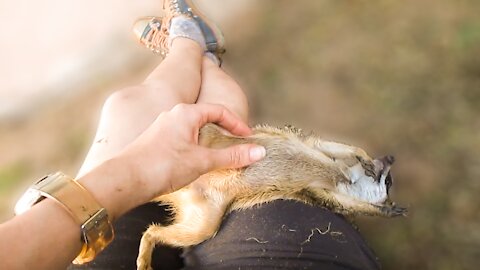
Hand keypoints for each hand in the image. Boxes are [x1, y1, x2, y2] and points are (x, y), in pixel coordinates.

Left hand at [118, 103, 265, 199]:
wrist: (125, 180)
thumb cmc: (163, 165)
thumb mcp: (202, 161)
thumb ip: (231, 156)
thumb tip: (259, 152)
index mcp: (186, 113)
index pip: (219, 111)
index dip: (237, 124)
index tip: (248, 139)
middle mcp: (173, 115)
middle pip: (206, 118)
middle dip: (223, 131)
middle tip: (236, 146)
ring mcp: (162, 128)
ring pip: (193, 129)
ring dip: (209, 140)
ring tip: (218, 156)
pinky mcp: (156, 142)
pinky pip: (182, 139)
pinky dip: (195, 147)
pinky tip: (195, 163)